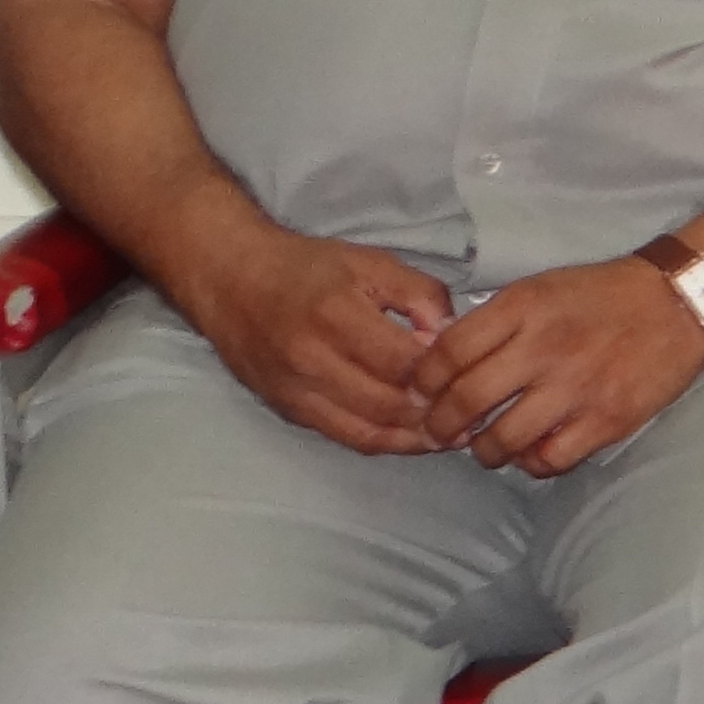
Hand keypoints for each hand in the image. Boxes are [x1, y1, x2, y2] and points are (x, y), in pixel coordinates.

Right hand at [180, 228, 455, 456]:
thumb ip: (420, 294)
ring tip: (451, 433)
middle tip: (472, 412)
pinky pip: (343, 436)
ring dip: (414, 438)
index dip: (442, 375)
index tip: (471, 375)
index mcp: (336, 315)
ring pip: (367, 430)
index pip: (403, 363)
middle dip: (435, 413)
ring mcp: (295, 389)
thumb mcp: (373, 262)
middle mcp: (311, 358)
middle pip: (388, 404)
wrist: (231, 280)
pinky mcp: (287, 409)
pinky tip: (411, 436)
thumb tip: (450, 336)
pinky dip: (383, 441)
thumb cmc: (308, 268)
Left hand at [405, 259, 703, 476]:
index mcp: (524, 308)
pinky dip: (532, 462)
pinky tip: (533, 451)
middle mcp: (545, 347)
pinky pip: (549, 459)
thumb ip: (493, 321)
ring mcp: (577, 387)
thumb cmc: (602, 295)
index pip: (448, 352)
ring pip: (502, 439)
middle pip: (466, 400)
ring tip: (486, 447)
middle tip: (441, 432)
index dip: (424, 381)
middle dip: (441, 425)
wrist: (678, 302)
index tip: (422, 394)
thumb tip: (441, 361)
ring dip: (483, 451)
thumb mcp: (540, 289)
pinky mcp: (607, 419)